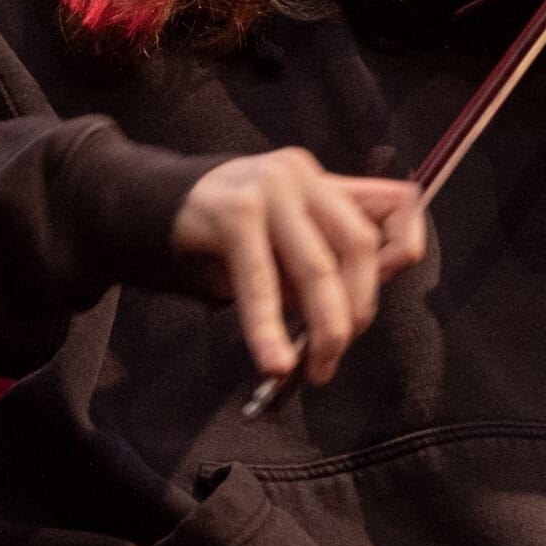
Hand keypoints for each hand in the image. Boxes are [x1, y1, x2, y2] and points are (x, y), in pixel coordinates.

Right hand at [171, 149, 426, 383]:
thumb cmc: (221, 238)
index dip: (405, 248)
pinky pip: (261, 281)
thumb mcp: (282, 244)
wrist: (141, 208)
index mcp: (322, 181)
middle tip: (333, 353)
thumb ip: (321, 264)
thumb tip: (355, 315)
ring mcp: (267, 188)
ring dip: (324, 328)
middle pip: (358, 244)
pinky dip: (269, 328)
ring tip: (313, 370)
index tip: (385, 293)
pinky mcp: (233, 213)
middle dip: (356, 309)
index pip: (395, 204)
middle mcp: (300, 175)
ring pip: (318, 267)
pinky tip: (274, 361)